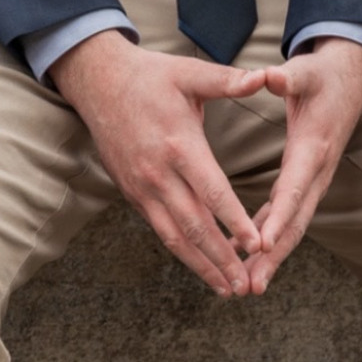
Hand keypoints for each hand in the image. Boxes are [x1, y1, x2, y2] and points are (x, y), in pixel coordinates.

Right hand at [49, 30, 266, 297]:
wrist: (99, 83)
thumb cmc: (150, 76)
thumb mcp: (189, 73)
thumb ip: (227, 80)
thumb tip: (263, 77)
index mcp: (179, 144)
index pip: (212, 191)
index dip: (235, 221)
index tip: (256, 245)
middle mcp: (159, 173)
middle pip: (194, 225)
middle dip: (221, 258)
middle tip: (245, 284)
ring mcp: (143, 187)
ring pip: (175, 236)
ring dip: (201, 265)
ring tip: (226, 288)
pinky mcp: (133, 193)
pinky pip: (159, 228)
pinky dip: (181, 251)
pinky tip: (198, 264)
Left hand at [244, 37, 361, 294]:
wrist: (349, 76)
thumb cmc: (323, 74)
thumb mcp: (305, 71)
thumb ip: (286, 77)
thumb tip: (266, 75)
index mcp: (313, 147)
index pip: (294, 188)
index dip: (278, 217)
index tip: (261, 244)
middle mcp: (317, 171)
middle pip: (295, 221)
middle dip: (274, 255)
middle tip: (251, 284)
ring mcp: (314, 178)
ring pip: (293, 224)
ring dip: (272, 255)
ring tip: (248, 284)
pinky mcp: (307, 178)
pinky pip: (288, 213)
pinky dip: (271, 234)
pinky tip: (249, 253)